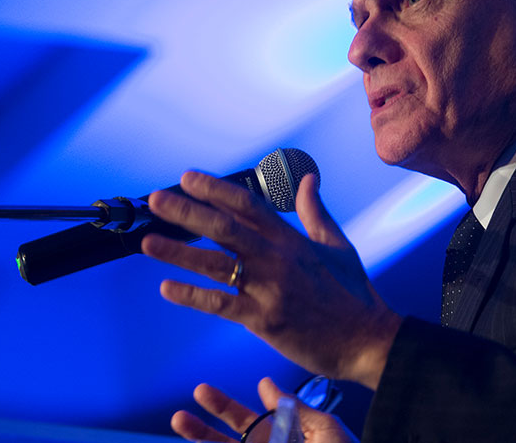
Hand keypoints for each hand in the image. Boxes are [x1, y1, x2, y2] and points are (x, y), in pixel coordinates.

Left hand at [141, 172, 400, 388]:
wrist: (367, 339)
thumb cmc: (353, 293)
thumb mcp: (338, 244)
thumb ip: (316, 211)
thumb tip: (308, 179)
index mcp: (293, 240)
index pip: (248, 205)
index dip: (216, 189)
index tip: (189, 177)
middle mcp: (277, 259)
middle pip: (224, 229)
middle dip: (187, 212)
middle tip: (156, 200)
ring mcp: (269, 289)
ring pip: (215, 265)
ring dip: (178, 252)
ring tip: (148, 242)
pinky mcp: (264, 320)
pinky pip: (221, 304)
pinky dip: (192, 296)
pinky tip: (167, 289)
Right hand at [172, 377, 357, 442]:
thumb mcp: (325, 428)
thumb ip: (295, 408)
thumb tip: (266, 384)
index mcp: (282, 438)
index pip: (246, 420)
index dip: (224, 407)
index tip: (202, 392)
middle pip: (226, 441)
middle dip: (202, 427)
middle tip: (179, 413)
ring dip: (201, 441)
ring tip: (179, 424)